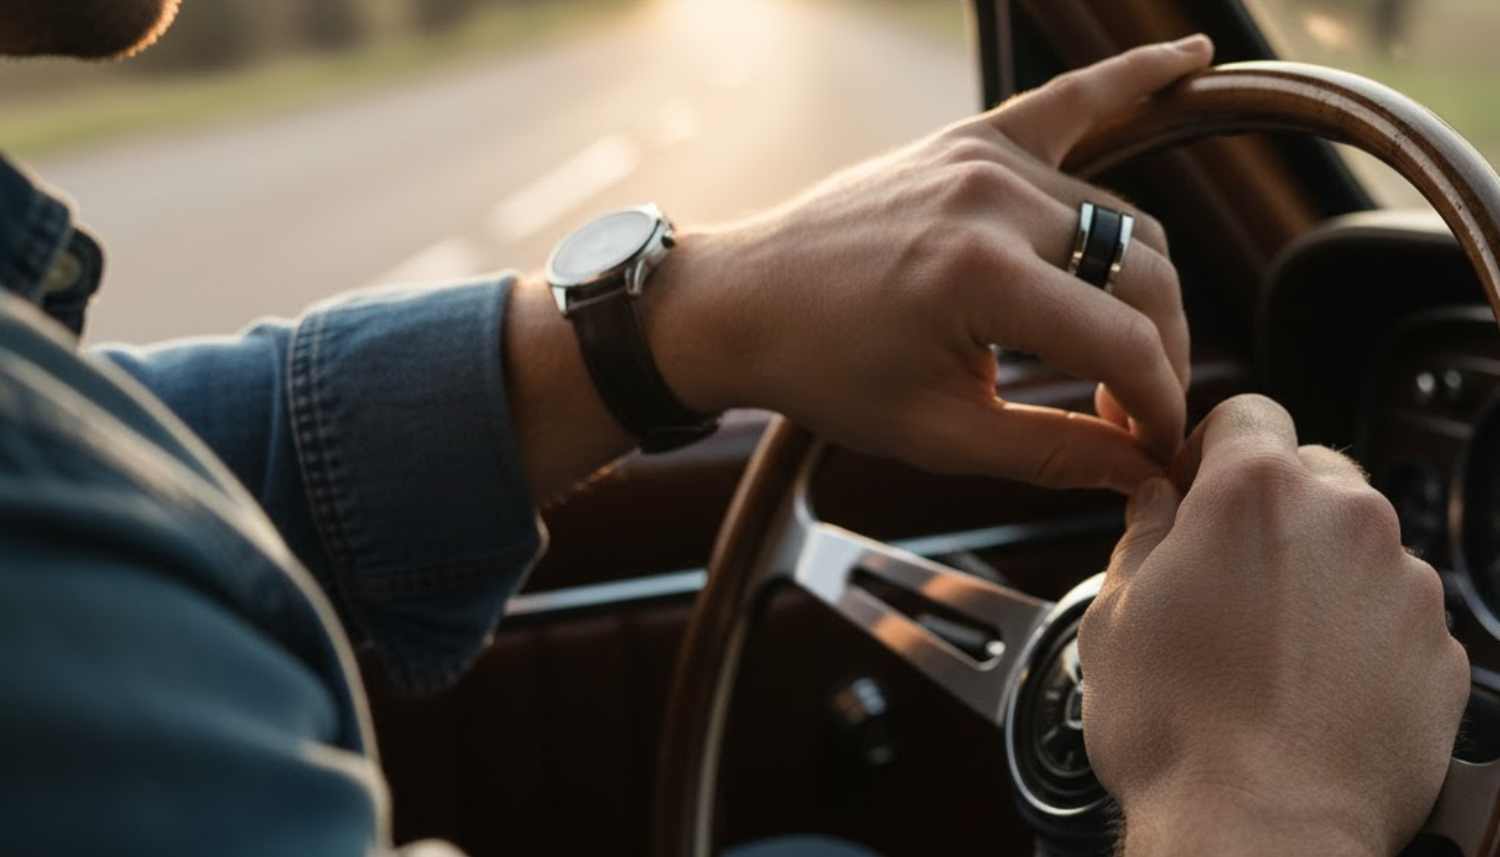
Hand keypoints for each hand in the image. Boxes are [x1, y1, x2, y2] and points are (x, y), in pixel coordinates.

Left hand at [648, 36, 1213, 491]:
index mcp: (983, 278)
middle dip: (1159, 350)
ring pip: (1122, 218)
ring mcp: (982, 157)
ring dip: (1141, 287)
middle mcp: (992, 200)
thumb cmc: (824, 373)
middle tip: (1131, 409)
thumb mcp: (937, 434)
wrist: (741, 304)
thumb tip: (1143, 471)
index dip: (1158, 404)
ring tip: (1115, 350)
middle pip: (1145, 274)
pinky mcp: (969, 137)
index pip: (1126, 343)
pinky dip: (1136, 79)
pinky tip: (1196, 59)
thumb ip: (1053, 453)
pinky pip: (1072, 100)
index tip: (1156, 445)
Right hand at [1078, 395, 1469, 855]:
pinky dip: (1360, 633)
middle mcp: (1345, 520)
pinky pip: (1395, 614)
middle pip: (1311, 473)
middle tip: (1225, 576)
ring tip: (1268, 646)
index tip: (1191, 487)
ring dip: (1318, 574)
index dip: (1209, 447)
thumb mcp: (1115, 616)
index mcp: (1255, 493)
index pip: (1246, 413)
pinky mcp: (1441, 650)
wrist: (1260, 834)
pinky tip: (1312, 683)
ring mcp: (1404, 585)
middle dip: (1270, 510)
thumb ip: (1142, 537)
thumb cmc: (1181, 735)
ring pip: (1358, 545)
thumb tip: (1154, 506)